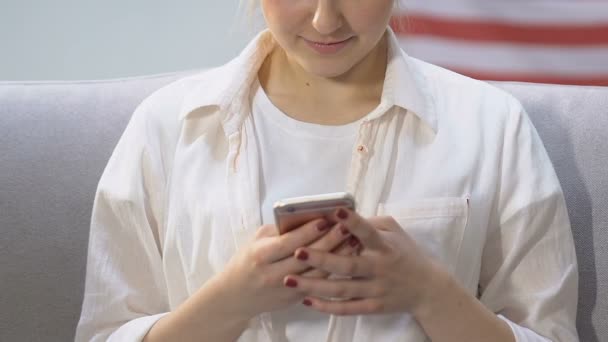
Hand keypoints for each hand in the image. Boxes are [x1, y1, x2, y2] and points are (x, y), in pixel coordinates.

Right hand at [211, 218, 358, 319]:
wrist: (237, 295)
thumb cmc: (248, 261)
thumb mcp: (256, 241)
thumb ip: (279, 231)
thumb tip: (307, 217)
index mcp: (261, 255)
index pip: (289, 242)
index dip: (309, 231)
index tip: (325, 219)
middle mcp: (273, 274)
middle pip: (307, 257)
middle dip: (329, 240)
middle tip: (346, 225)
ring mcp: (286, 289)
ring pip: (318, 272)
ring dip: (338, 255)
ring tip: (353, 238)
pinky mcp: (296, 298)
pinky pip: (320, 282)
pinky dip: (334, 268)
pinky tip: (347, 256)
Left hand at [283, 208, 447, 316]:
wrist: (427, 289)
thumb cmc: (405, 253)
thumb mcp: (394, 231)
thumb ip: (369, 223)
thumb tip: (340, 215)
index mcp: (385, 246)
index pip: (368, 232)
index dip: (352, 222)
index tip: (335, 211)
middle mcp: (380, 268)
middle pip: (348, 265)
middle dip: (322, 259)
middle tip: (298, 252)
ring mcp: (376, 290)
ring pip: (341, 289)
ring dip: (314, 286)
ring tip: (289, 280)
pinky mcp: (373, 307)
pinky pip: (346, 309)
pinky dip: (326, 307)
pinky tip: (306, 301)